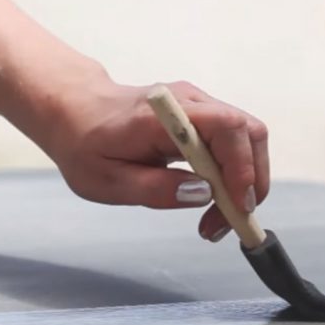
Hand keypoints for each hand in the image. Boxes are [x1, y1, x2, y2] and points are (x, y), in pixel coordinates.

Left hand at [39, 79, 268, 241]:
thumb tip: (202, 194)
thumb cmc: (85, 145)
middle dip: (250, 182)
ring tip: (219, 218)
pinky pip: (232, 142)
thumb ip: (153, 188)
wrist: (73, 113)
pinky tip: (214, 200)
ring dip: (244, 181)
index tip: (237, 206)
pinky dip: (233, 173)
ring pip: (246, 139)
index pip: (225, 128)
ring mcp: (198, 105)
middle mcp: (188, 102)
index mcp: (163, 116)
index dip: (241, 167)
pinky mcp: (200, 116)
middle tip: (228, 223)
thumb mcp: (106, 180)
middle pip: (248, 133)